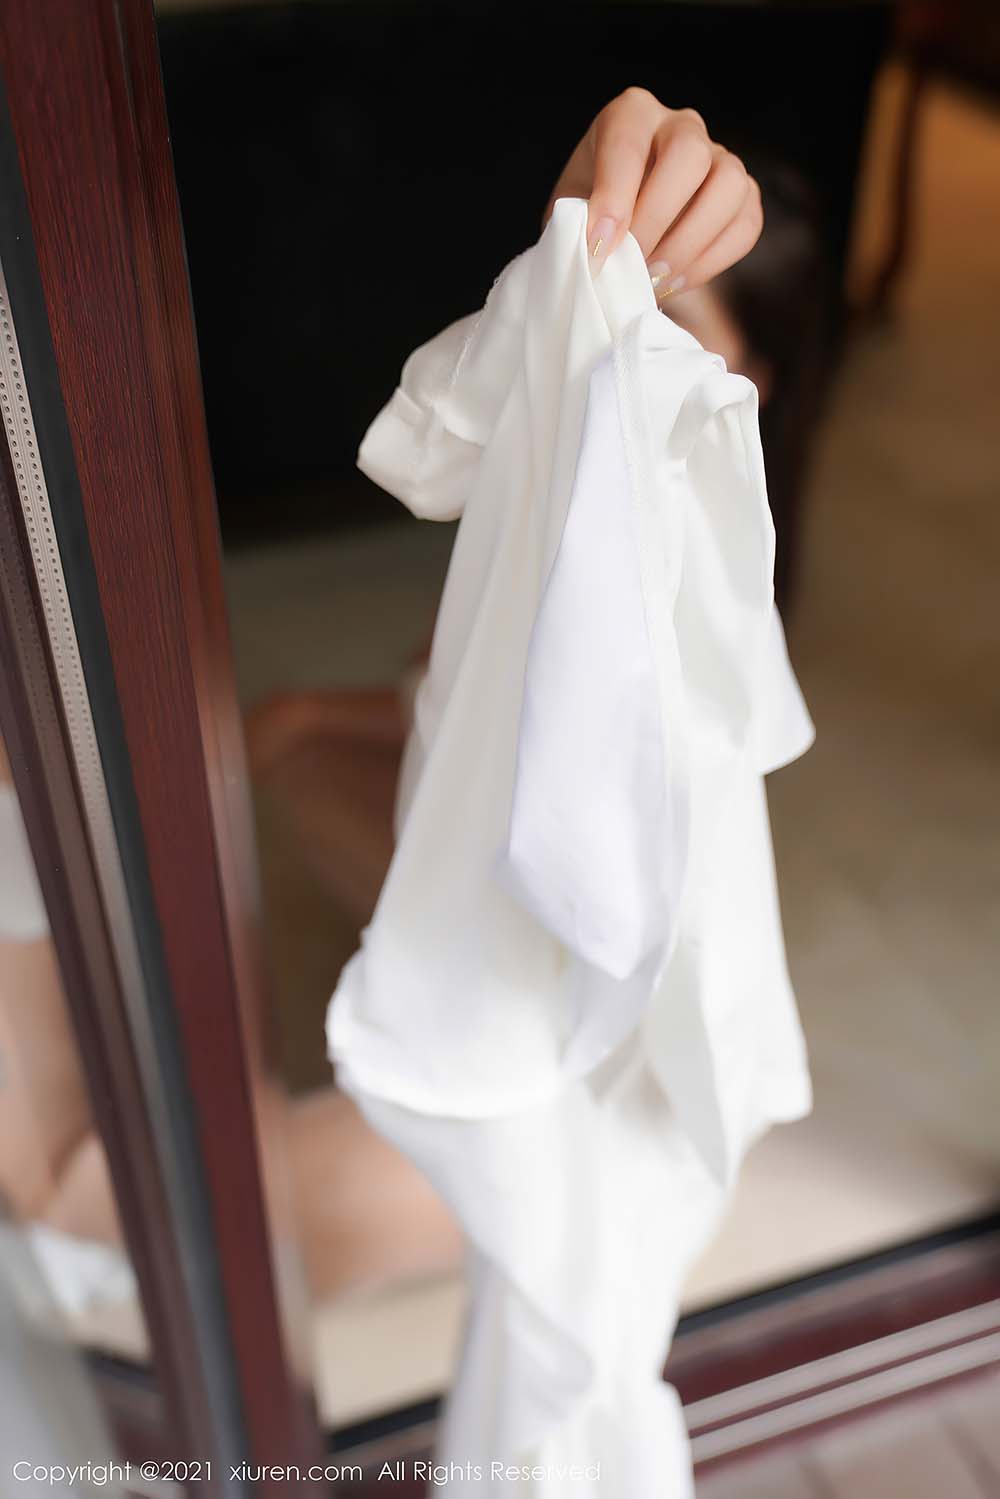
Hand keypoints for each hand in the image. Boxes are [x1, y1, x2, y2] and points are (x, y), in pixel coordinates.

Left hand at [544, 87, 761, 298]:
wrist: (621, 235)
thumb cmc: (590, 219)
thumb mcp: (570, 214)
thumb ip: (578, 225)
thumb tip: (597, 253)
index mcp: (630, 115)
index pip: (629, 144)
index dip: (614, 198)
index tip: (598, 248)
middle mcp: (681, 125)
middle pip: (689, 155)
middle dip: (658, 219)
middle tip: (632, 265)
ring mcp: (720, 156)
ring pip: (729, 185)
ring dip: (691, 242)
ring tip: (656, 278)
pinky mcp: (744, 195)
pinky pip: (746, 223)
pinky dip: (712, 260)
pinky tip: (676, 281)